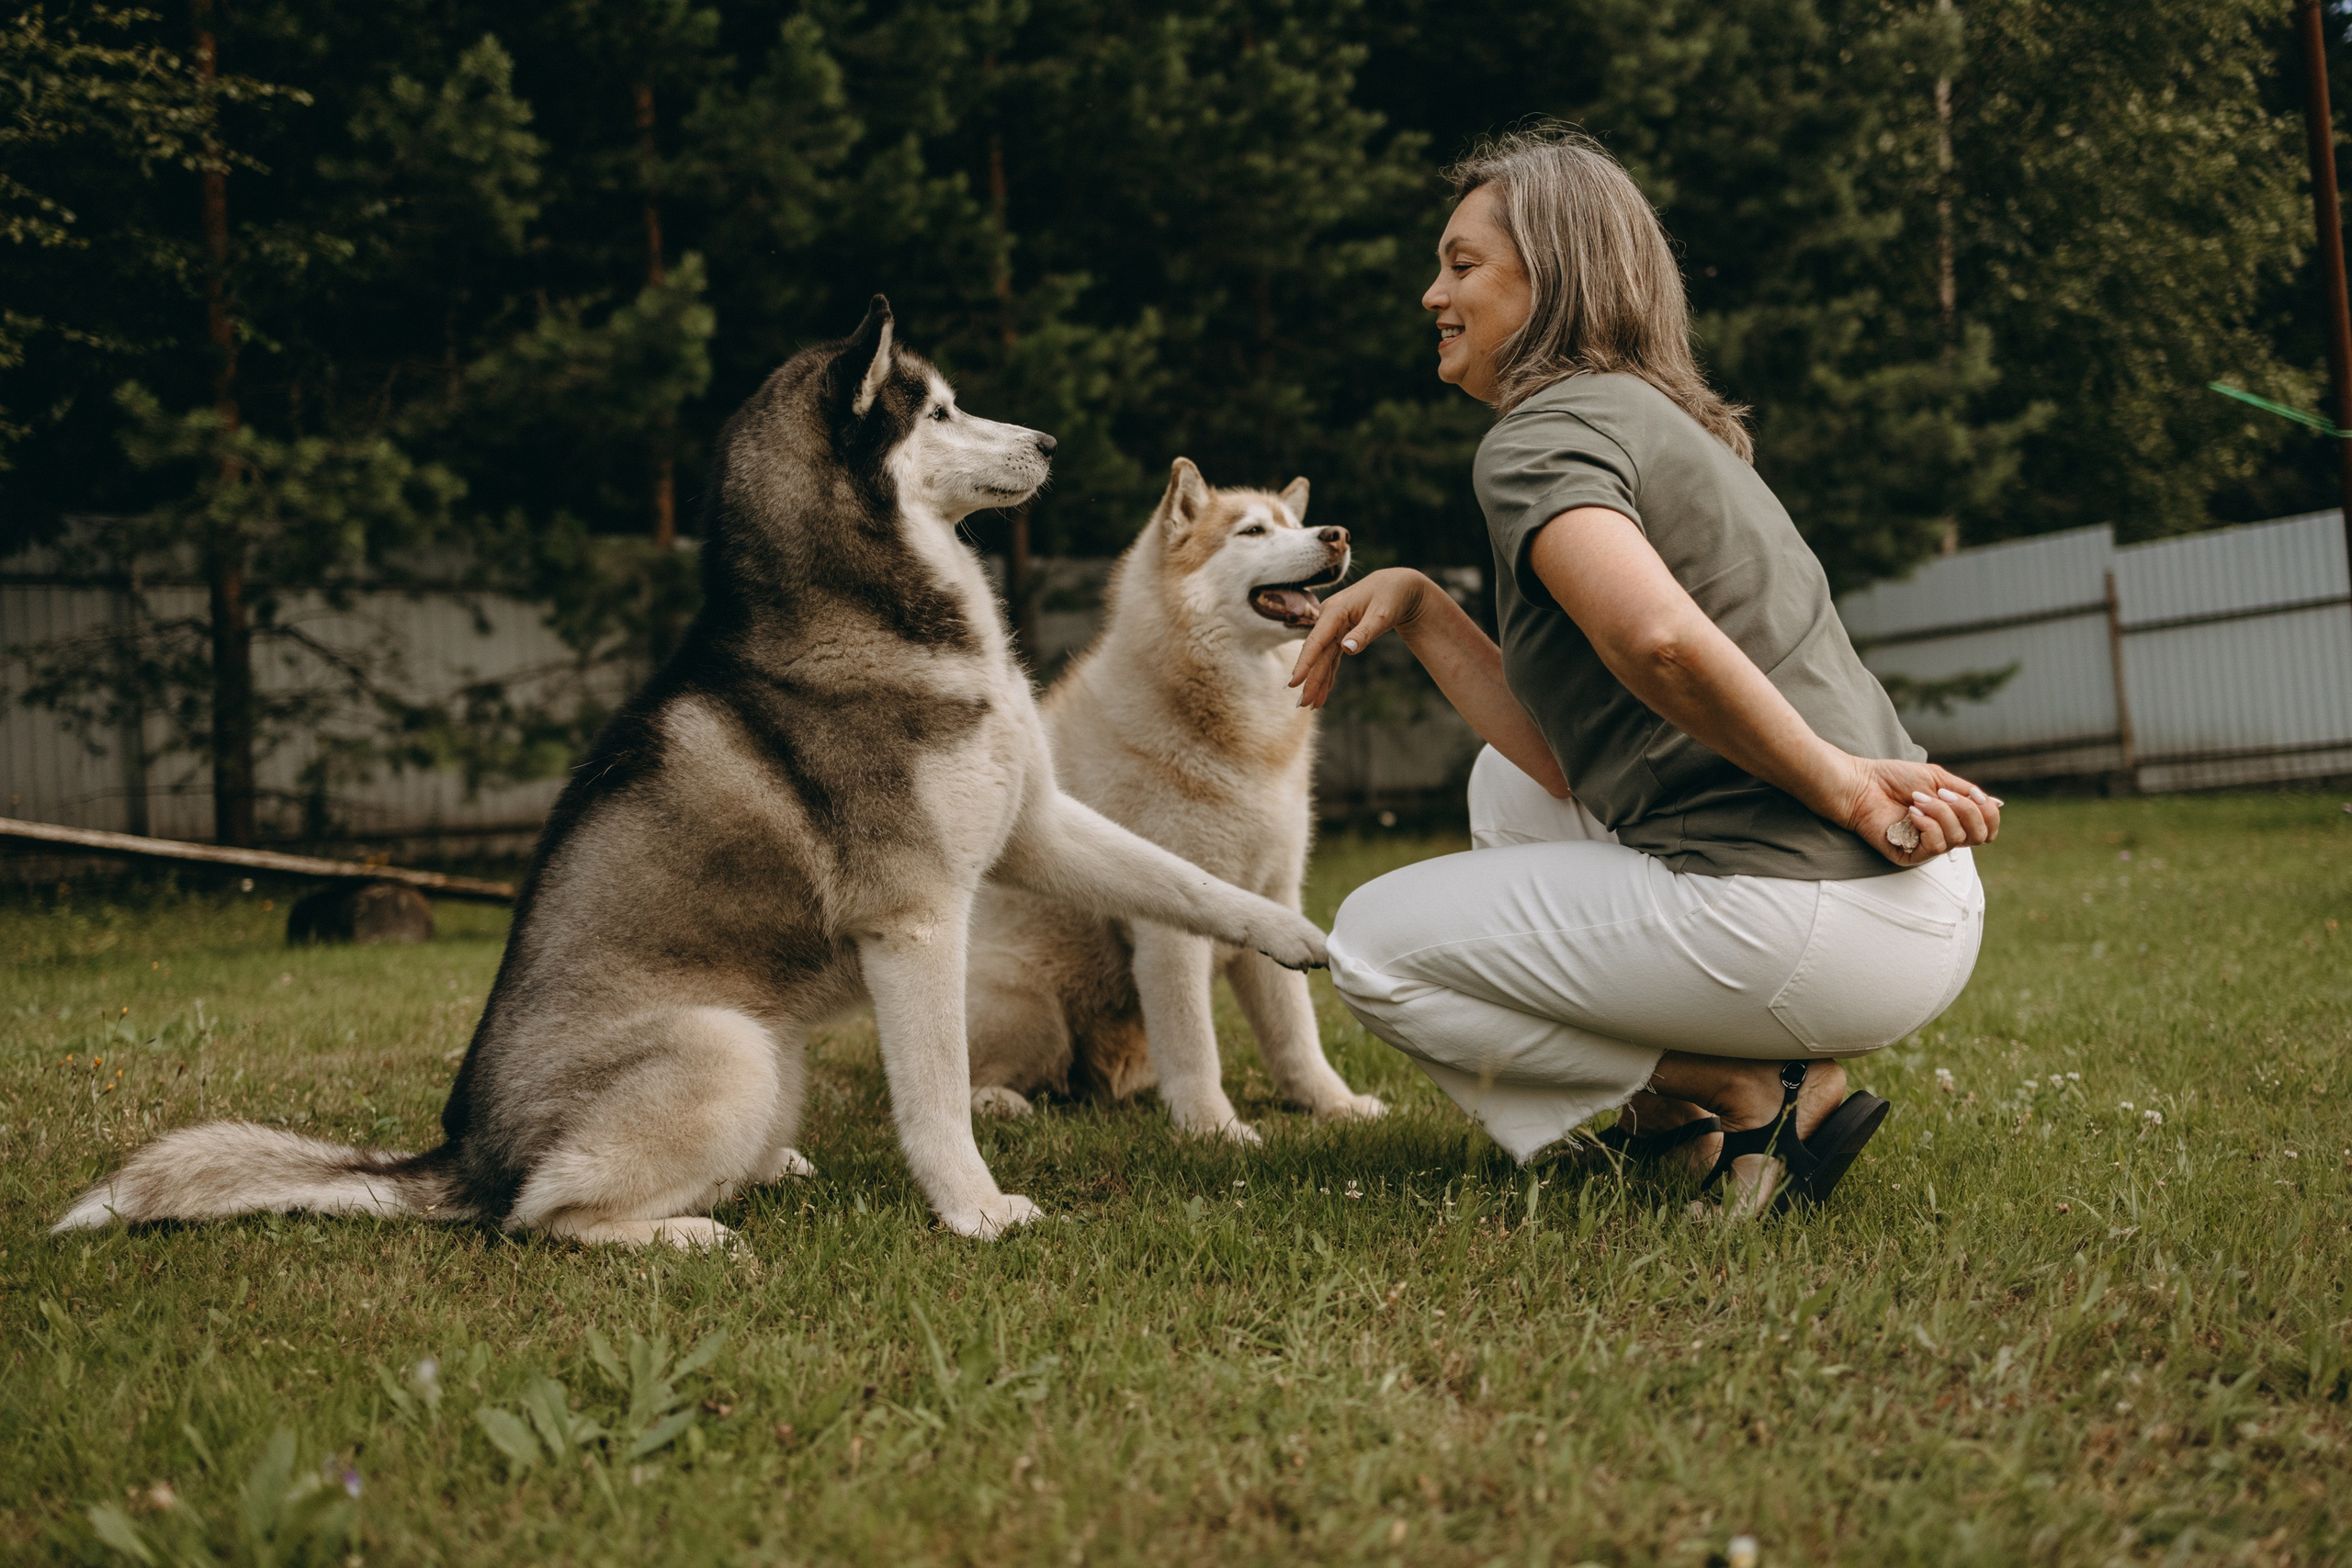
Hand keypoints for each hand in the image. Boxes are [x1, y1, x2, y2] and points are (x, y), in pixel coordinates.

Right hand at [1287, 567, 1431, 707]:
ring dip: (1317, 681)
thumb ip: (1364, 632)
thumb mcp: (1382, 614)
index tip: (1294, 682)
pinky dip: (1328, 674)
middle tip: (1302, 704)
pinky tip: (1323, 691)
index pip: (1316, 641)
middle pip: (1317, 654)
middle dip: (1309, 679)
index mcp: (1335, 611)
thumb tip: (1346, 650)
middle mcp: (1329, 618)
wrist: (1398, 586)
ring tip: (1312, 704)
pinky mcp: (1341, 633)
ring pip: (1323, 658)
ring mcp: (1333, 626)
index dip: (1304, 663)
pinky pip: (1332, 657)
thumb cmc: (1391, 596)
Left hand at [1833, 755, 2002, 865]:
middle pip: (1981, 837)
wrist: (1860, 784)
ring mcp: (1927, 848)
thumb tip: (1997, 804)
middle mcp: (1944, 835)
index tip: (1971, 794)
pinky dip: (1929, 825)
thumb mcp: (1938, 779)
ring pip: (1958, 839)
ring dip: (1942, 812)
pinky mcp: (1909, 856)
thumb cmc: (1894, 779)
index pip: (1988, 828)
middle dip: (1968, 811)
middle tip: (1941, 794)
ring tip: (1918, 800)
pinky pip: (1936, 847)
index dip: (1988, 812)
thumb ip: (1967, 793)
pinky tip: (1912, 814)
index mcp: (1953, 819)